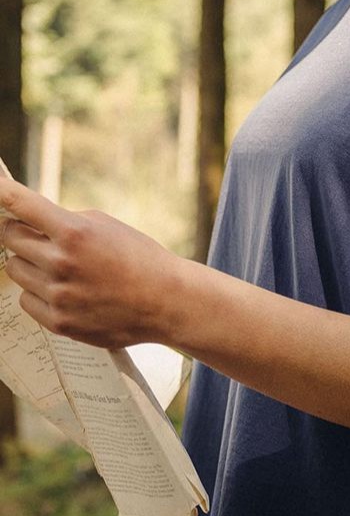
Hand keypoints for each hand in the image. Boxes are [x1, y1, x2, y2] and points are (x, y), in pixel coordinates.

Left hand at [0, 176, 182, 348]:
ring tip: (60, 269)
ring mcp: (59, 296)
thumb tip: (28, 221)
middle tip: (40, 237)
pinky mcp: (60, 322)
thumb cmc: (140, 259)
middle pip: (10, 238)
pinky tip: (64, 291)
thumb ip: (64, 221)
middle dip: (22, 233)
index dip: (0, 193)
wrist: (167, 303)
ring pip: (15, 270)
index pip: (18, 204)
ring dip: (30, 264)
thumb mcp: (104, 226)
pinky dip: (38, 293)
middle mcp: (61, 264)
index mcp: (73, 232)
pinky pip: (26, 301)